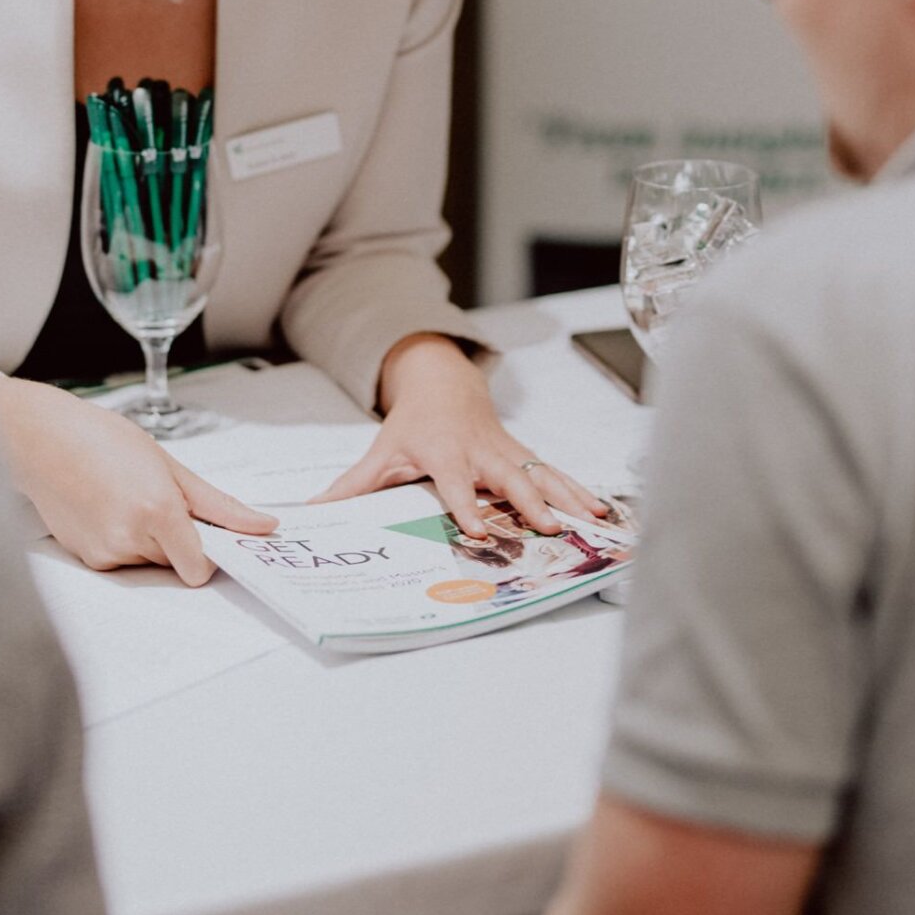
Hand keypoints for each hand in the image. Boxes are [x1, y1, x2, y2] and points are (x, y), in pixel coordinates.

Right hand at [0, 374, 276, 583]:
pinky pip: (126, 561)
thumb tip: (263, 526)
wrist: (43, 442)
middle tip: (163, 499)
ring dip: (154, 540)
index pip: (200, 568)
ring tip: (131, 498)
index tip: (214, 537)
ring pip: (153, 561)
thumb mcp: (172, 466)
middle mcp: (130, 539)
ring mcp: (106, 553)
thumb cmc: (105, 441)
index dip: (211, 554)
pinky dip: (128, 541)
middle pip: (178, 562)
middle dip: (181, 538)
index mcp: (158, 511)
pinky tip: (111, 509)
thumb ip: (220, 505)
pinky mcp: (88, 559)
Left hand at [309, 335, 608, 538]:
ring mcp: (508, 452)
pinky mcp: (525, 455)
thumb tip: (312, 512)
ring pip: (541, 474)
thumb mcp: (381, 451)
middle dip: (530, 504)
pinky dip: (579, 490)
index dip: (466, 506)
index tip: (477, 530)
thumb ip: (351, 486)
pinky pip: (554, 474)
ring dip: (568, 497)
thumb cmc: (412, 425)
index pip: (456, 484)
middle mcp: (481, 452)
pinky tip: (602, 510)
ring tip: (593, 519)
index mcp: (445, 453)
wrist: (444, 384)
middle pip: (509, 480)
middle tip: (549, 528)